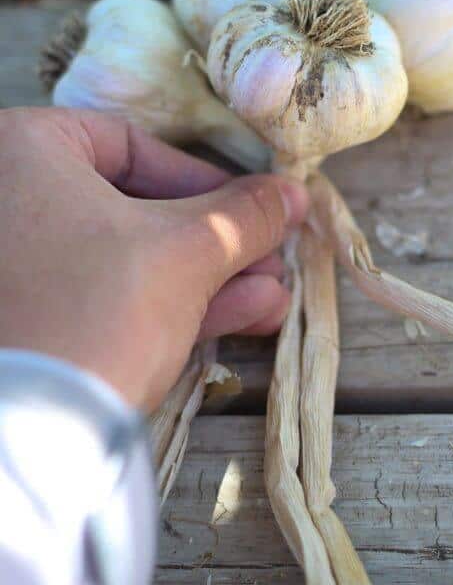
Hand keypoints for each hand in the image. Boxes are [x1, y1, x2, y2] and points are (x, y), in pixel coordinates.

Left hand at [0, 108, 307, 409]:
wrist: (36, 439)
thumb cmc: (105, 307)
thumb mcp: (188, 251)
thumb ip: (243, 214)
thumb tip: (292, 192)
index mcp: (18, 150)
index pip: (129, 146)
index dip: (204, 179)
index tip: (251, 209)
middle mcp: (3, 202)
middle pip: (134, 210)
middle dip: (217, 243)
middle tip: (272, 260)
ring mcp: (14, 270)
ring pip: (127, 260)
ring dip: (208, 278)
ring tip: (273, 296)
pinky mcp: (30, 324)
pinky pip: (106, 298)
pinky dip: (172, 304)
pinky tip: (244, 315)